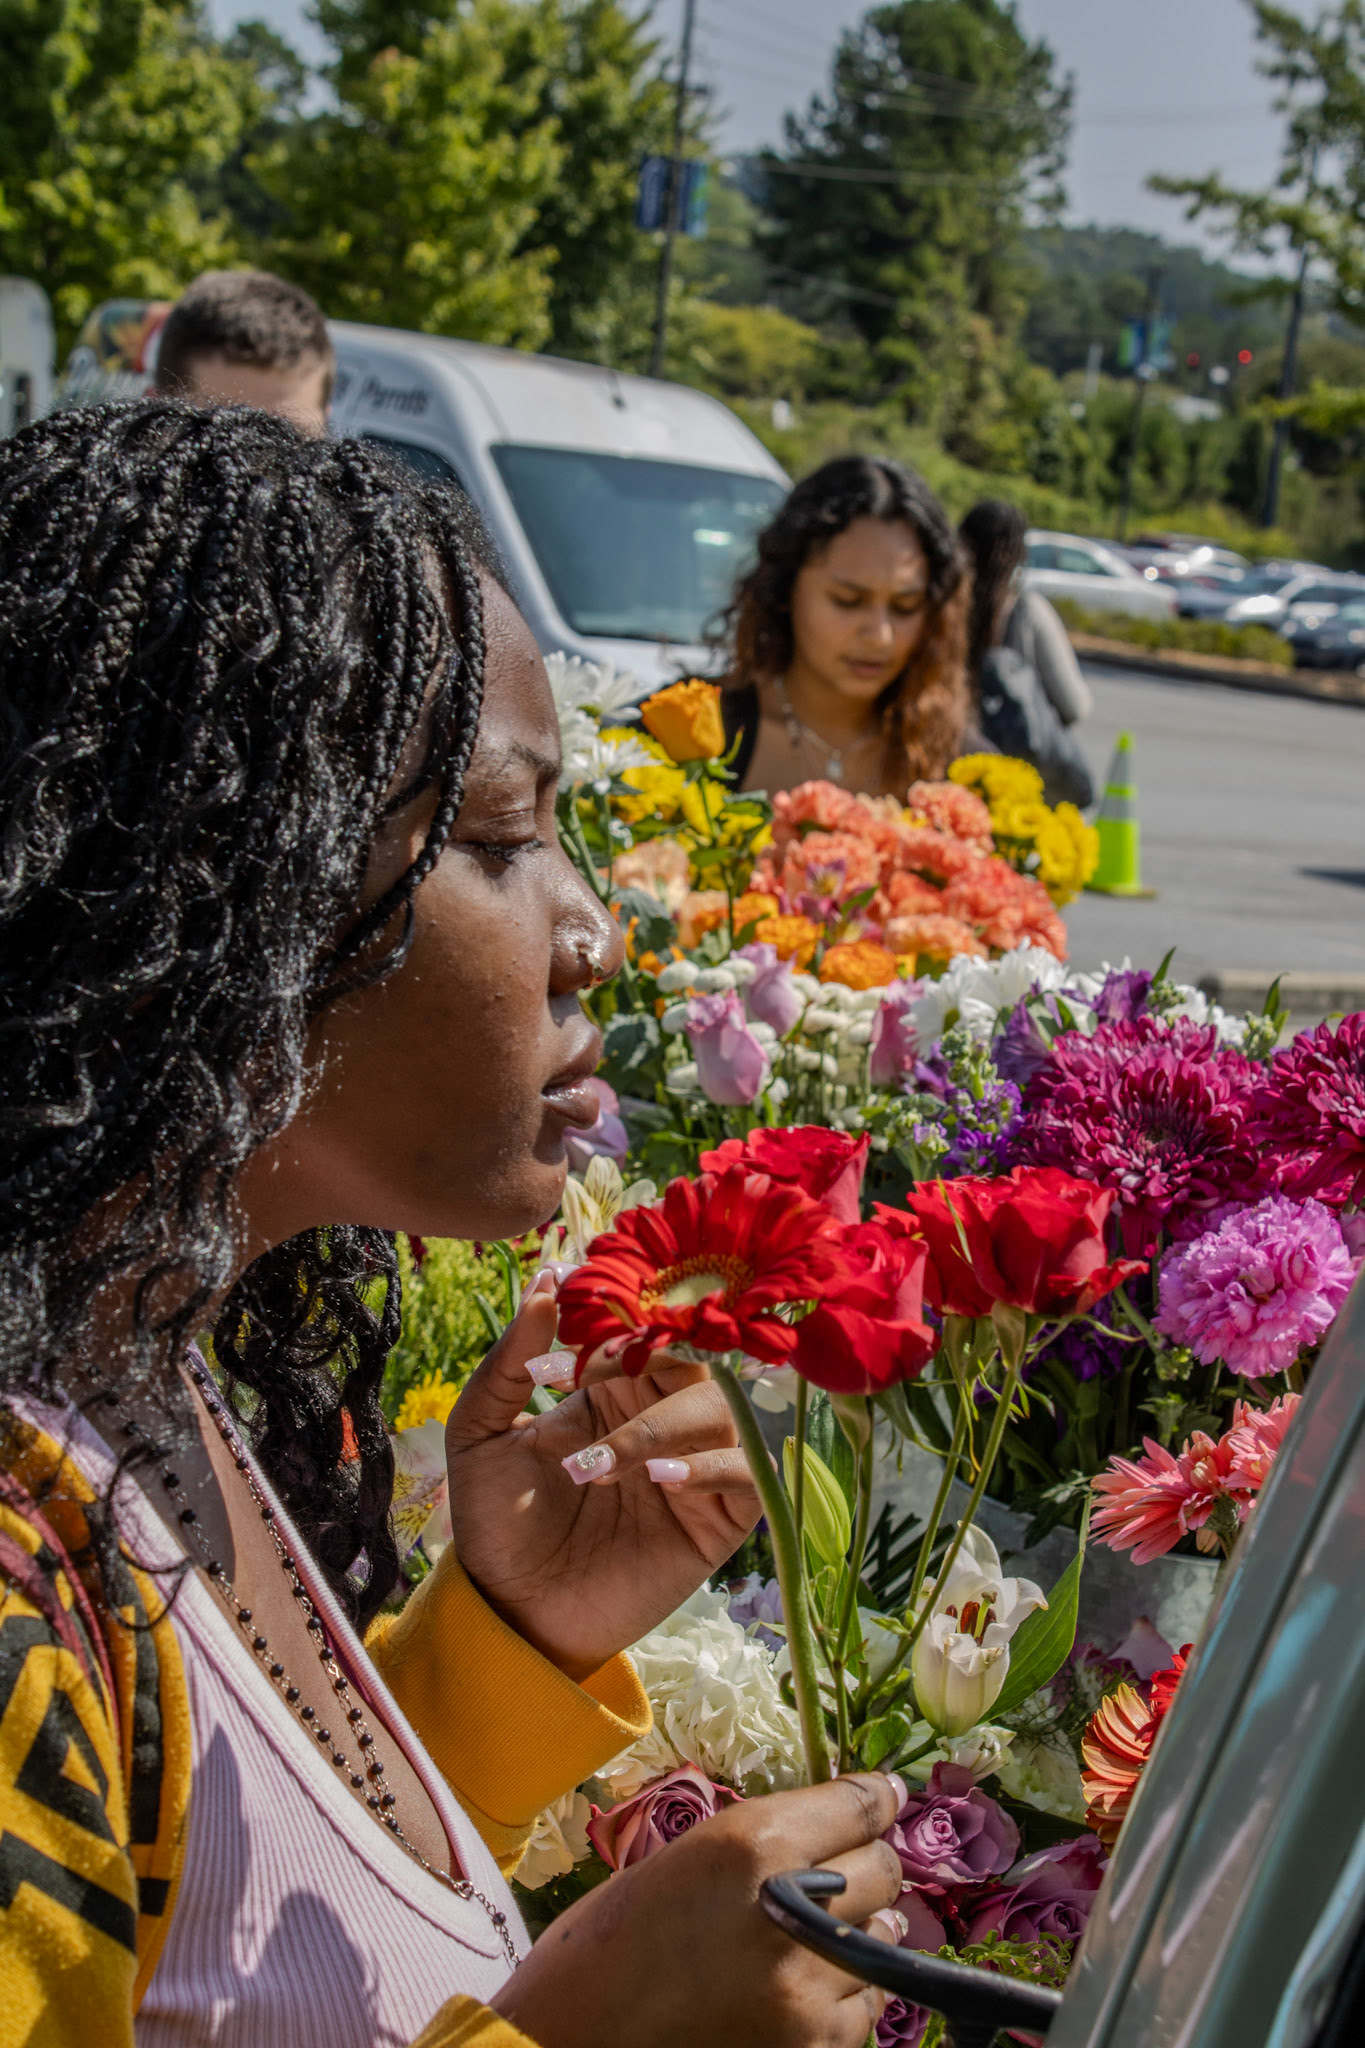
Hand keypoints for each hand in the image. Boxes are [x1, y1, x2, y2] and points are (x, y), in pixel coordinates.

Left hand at [444, 1274, 760, 1680]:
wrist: (510, 1612)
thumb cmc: (495, 1522)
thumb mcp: (480, 1434)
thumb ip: (509, 1361)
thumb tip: (547, 1282)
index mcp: (610, 1387)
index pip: (639, 1327)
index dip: (612, 1326)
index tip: (562, 1355)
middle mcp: (661, 1416)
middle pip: (694, 1356)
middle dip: (650, 1364)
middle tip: (599, 1389)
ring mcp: (694, 1465)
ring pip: (722, 1409)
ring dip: (661, 1427)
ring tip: (599, 1468)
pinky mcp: (717, 1519)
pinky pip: (748, 1472)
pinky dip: (712, 1466)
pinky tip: (660, 1480)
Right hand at [492, 1772, 906, 2047]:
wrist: (574, 2042)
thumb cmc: (608, 1944)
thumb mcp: (682, 1862)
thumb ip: (762, 1847)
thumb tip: (835, 1839)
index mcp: (753, 1845)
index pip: (857, 1805)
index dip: (879, 1799)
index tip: (890, 1796)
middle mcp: (796, 1909)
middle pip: (883, 1870)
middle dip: (868, 1865)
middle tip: (845, 1873)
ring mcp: (808, 1989)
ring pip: (882, 1942)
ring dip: (859, 1935)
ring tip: (820, 1939)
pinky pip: (862, 2011)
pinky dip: (843, 1998)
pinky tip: (803, 1994)